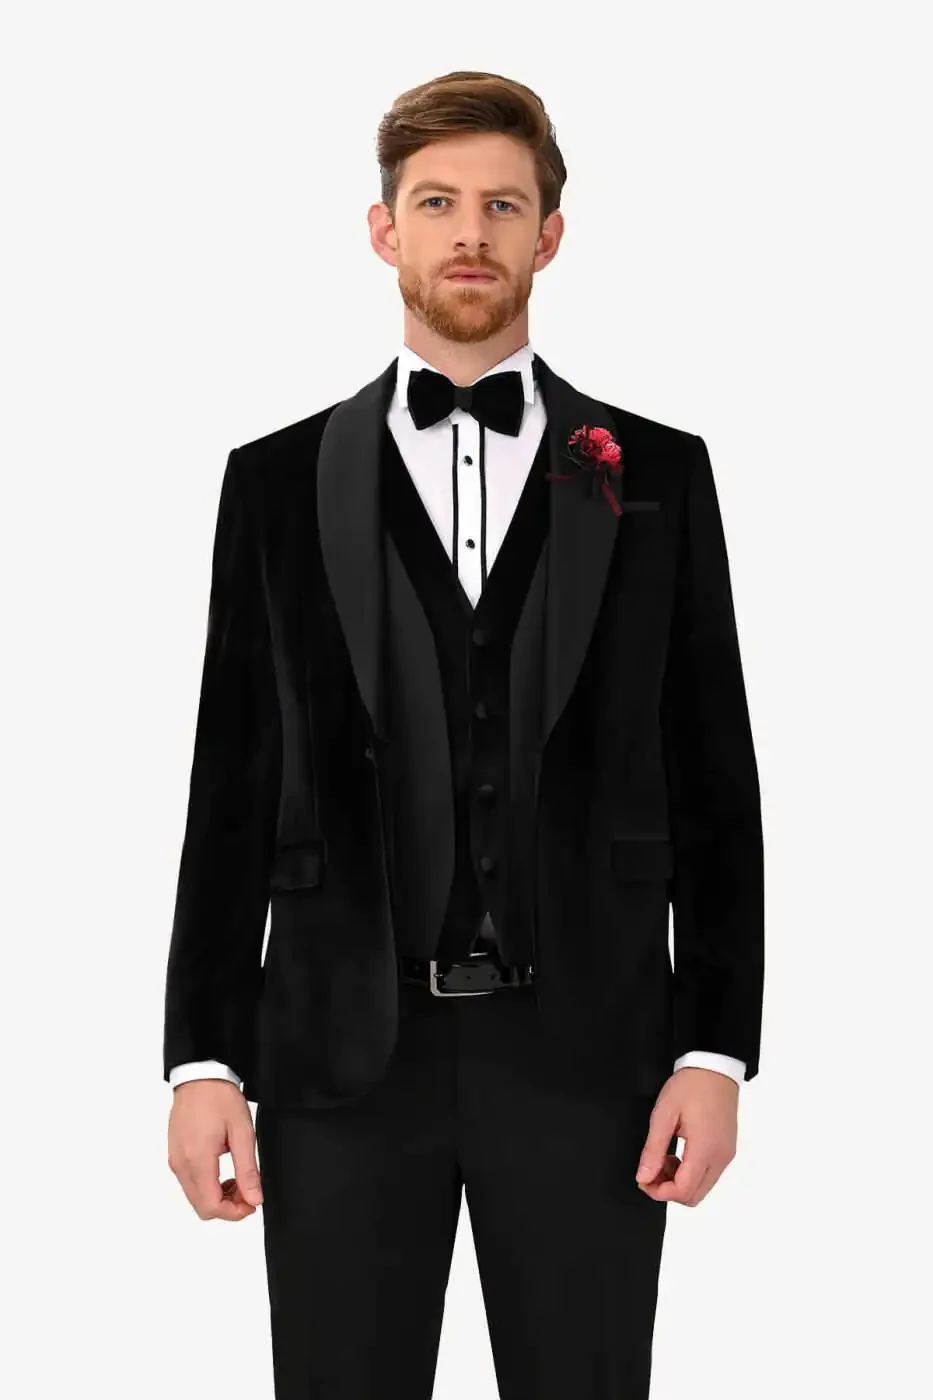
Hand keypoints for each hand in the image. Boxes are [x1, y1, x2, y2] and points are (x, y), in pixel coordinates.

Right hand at [168, 1079, 262, 1220]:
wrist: (200, 1076)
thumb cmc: (220, 1098)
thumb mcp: (242, 1132)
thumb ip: (247, 1169)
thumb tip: (254, 1199)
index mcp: (197, 1160)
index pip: (211, 1206)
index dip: (234, 1213)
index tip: (252, 1203)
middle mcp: (181, 1165)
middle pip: (201, 1207)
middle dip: (227, 1207)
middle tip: (247, 1190)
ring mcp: (175, 1160)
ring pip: (195, 1197)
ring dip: (217, 1196)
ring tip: (237, 1178)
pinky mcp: (174, 1155)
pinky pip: (189, 1183)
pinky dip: (206, 1186)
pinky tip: (222, 1170)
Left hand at [635, 1067, 737, 1205]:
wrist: (715, 1067)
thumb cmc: (691, 1085)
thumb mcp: (664, 1114)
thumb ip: (653, 1149)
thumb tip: (644, 1177)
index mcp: (705, 1149)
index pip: (683, 1190)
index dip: (660, 1192)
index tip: (643, 1179)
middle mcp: (720, 1157)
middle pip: (694, 1196)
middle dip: (668, 1190)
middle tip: (651, 1169)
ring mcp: (726, 1155)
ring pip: (701, 1188)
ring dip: (679, 1182)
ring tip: (663, 1157)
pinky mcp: (727, 1150)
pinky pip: (708, 1174)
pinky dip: (690, 1173)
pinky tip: (677, 1154)